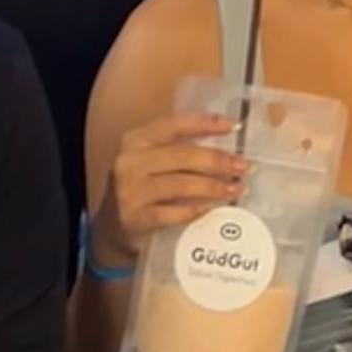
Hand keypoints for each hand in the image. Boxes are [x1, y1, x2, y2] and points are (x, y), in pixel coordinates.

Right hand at [87, 107, 247, 266]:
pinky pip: (173, 213)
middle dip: (216, 160)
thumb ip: (177, 149)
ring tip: (234, 188)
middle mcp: (130, 162)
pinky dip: (195, 210)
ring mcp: (131, 191)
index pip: (174, 124)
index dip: (205, 123)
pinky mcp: (136, 218)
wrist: (110, 228)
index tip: (233, 126)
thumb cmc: (140, 187)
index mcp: (136, 140)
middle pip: (182, 155)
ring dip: (212, 186)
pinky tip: (211, 208)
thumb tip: (226, 145)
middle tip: (241, 166)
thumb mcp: (149, 161)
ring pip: (180, 184)